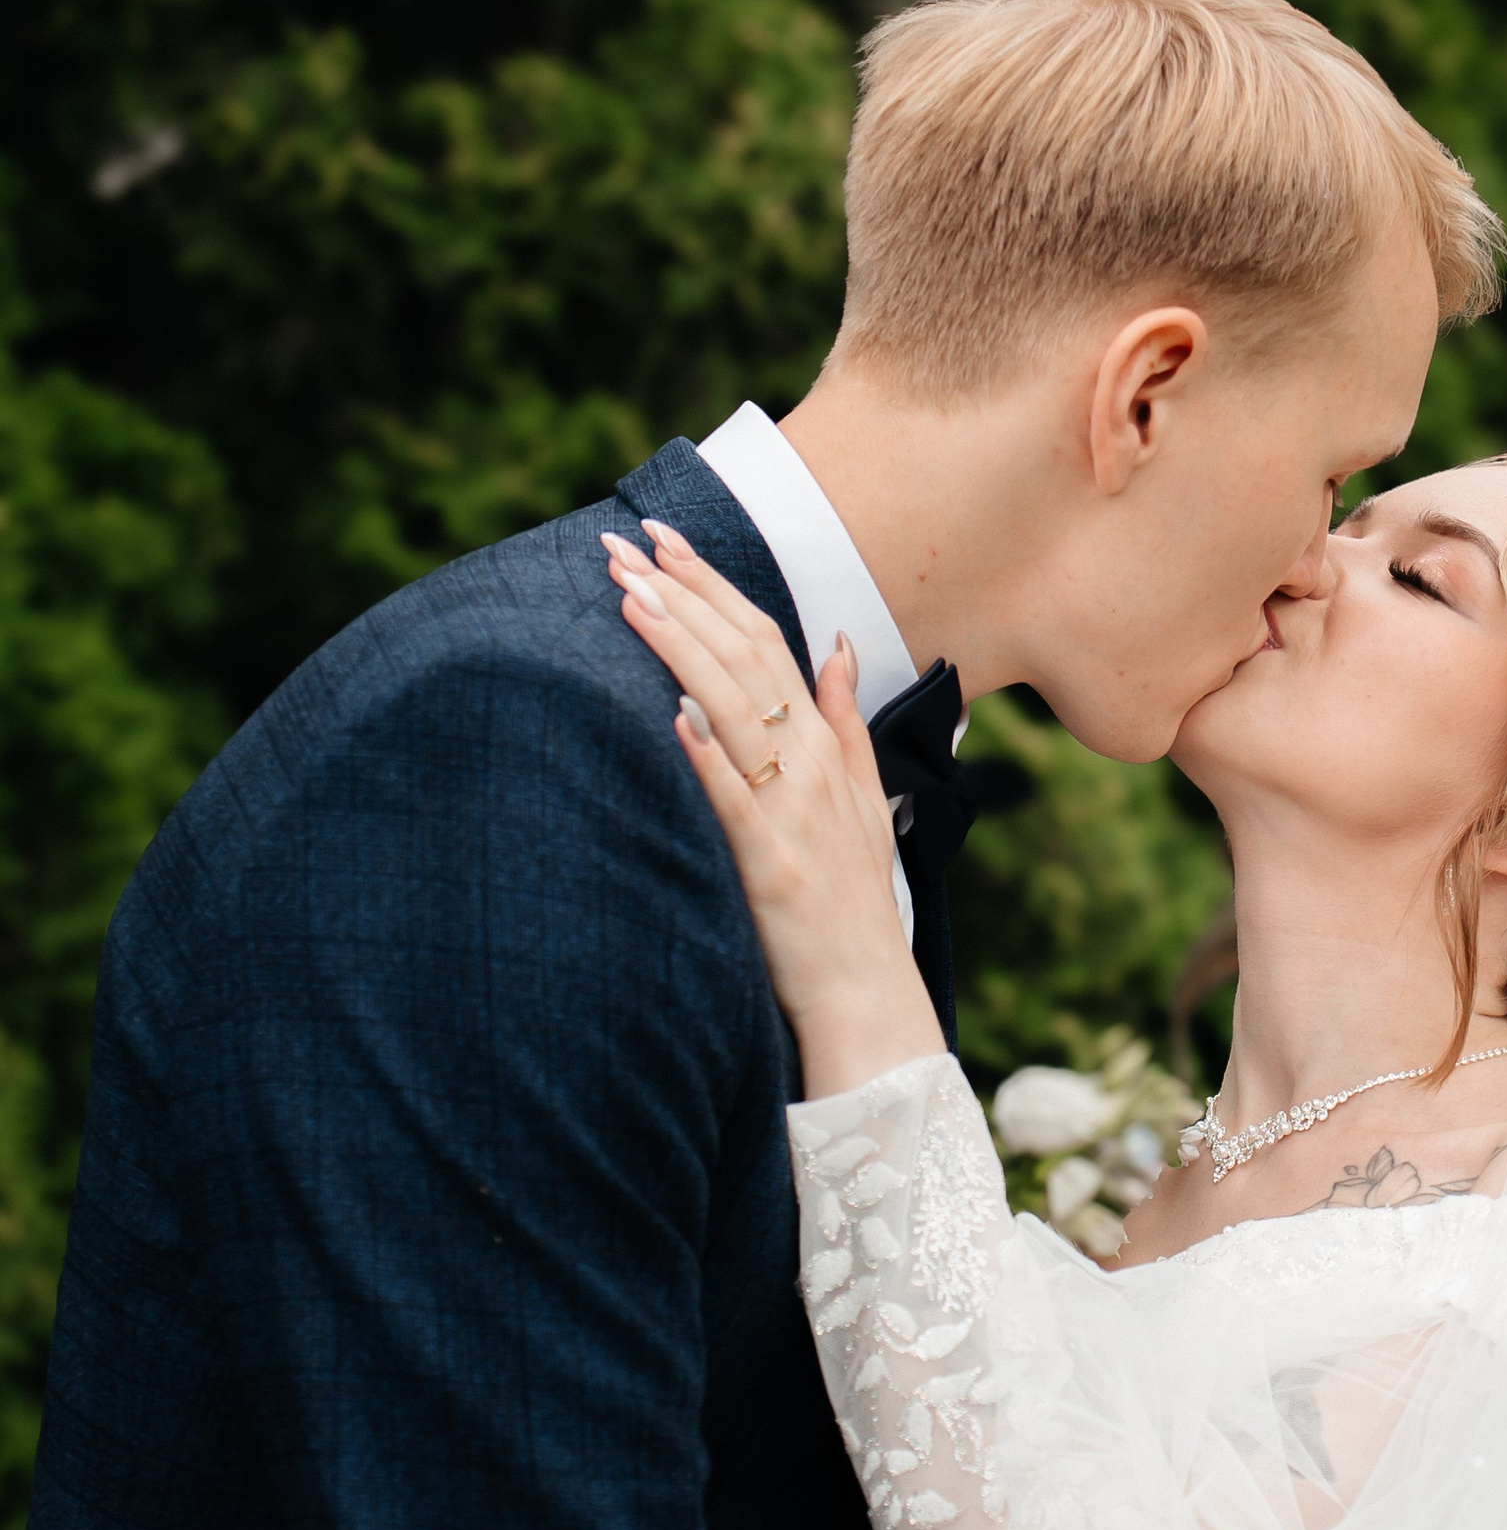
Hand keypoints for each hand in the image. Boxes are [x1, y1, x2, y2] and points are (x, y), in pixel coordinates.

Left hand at [605, 520, 942, 1094]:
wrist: (864, 987)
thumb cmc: (851, 898)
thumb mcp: (863, 796)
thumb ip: (847, 718)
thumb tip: (836, 644)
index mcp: (825, 745)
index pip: (765, 641)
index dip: (713, 586)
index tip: (662, 542)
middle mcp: (809, 764)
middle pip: (741, 657)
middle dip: (680, 594)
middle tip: (620, 545)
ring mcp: (790, 810)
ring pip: (731, 708)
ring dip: (679, 647)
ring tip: (627, 597)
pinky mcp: (767, 861)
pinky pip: (733, 797)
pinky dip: (706, 753)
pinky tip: (670, 710)